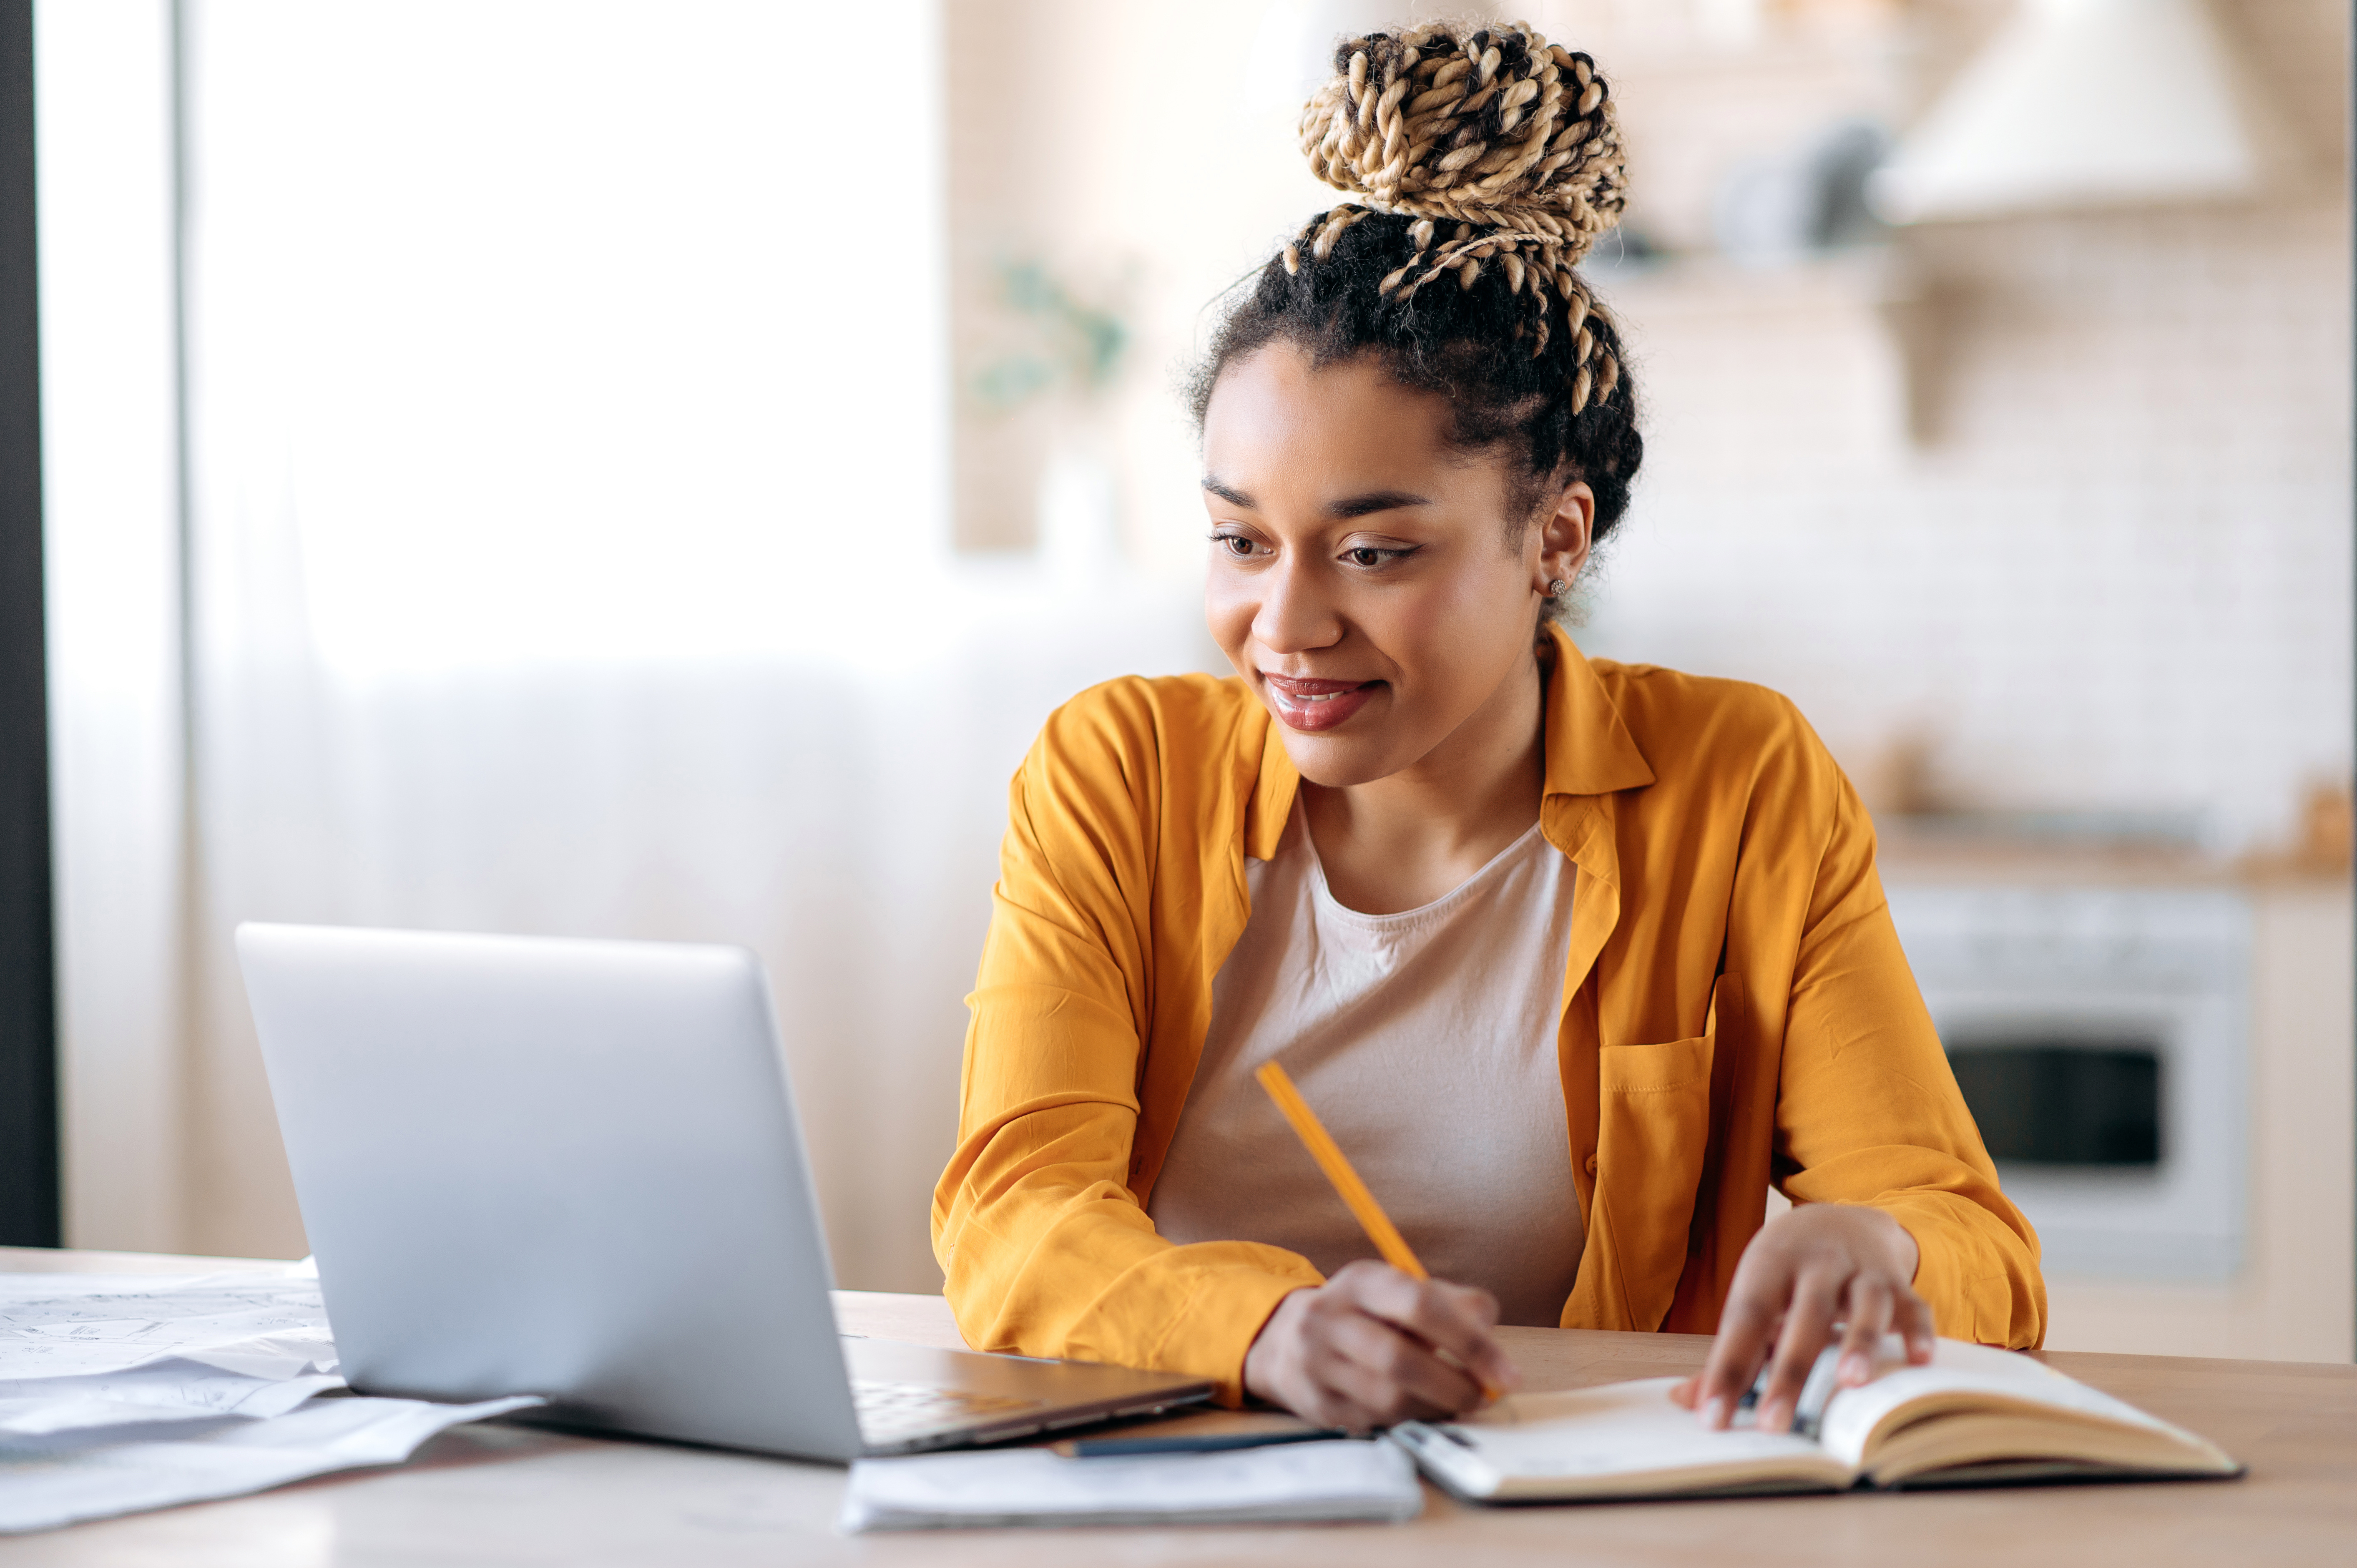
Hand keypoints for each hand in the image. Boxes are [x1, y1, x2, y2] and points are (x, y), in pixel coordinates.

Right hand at [1242, 1260, 1520, 1432]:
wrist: (1284, 1339)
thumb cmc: (1366, 1316)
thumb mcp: (1401, 1292)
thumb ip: (1453, 1304)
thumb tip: (1489, 1337)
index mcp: (1362, 1280)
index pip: (1420, 1305)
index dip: (1470, 1342)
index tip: (1506, 1374)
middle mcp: (1330, 1317)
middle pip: (1401, 1359)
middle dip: (1455, 1386)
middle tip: (1482, 1397)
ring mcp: (1316, 1363)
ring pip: (1388, 1399)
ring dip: (1435, 1409)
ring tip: (1455, 1404)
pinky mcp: (1316, 1403)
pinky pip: (1375, 1422)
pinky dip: (1409, 1421)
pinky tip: (1422, 1411)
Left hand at [1670, 1204, 1933, 1432]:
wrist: (1839, 1219)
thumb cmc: (1787, 1271)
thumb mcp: (1755, 1295)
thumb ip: (1730, 1351)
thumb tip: (1686, 1402)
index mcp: (1769, 1265)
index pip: (1744, 1319)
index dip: (1727, 1367)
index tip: (1712, 1416)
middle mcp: (1816, 1263)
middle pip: (1803, 1316)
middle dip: (1789, 1371)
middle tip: (1774, 1424)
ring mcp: (1861, 1270)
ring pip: (1864, 1305)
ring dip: (1859, 1342)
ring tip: (1850, 1383)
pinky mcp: (1899, 1282)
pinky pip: (1913, 1304)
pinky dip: (1919, 1330)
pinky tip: (1919, 1360)